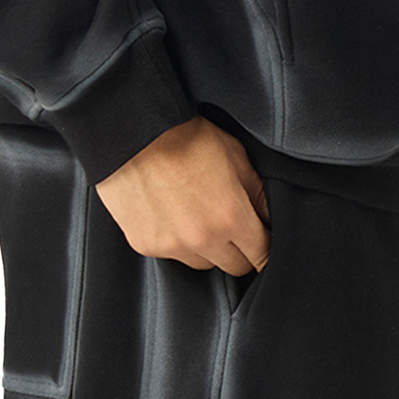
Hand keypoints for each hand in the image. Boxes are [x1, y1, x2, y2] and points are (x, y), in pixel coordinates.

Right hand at [95, 116, 270, 275]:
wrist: (131, 131)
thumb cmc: (182, 135)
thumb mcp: (233, 154)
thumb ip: (256, 192)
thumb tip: (268, 218)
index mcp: (230, 216)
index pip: (261, 255)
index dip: (266, 250)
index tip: (263, 243)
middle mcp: (203, 238)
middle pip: (235, 267)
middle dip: (240, 251)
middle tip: (231, 228)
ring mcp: (173, 246)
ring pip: (203, 263)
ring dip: (206, 248)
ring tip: (196, 216)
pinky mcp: (147, 245)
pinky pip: (172, 255)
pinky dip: (176, 240)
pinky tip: (170, 214)